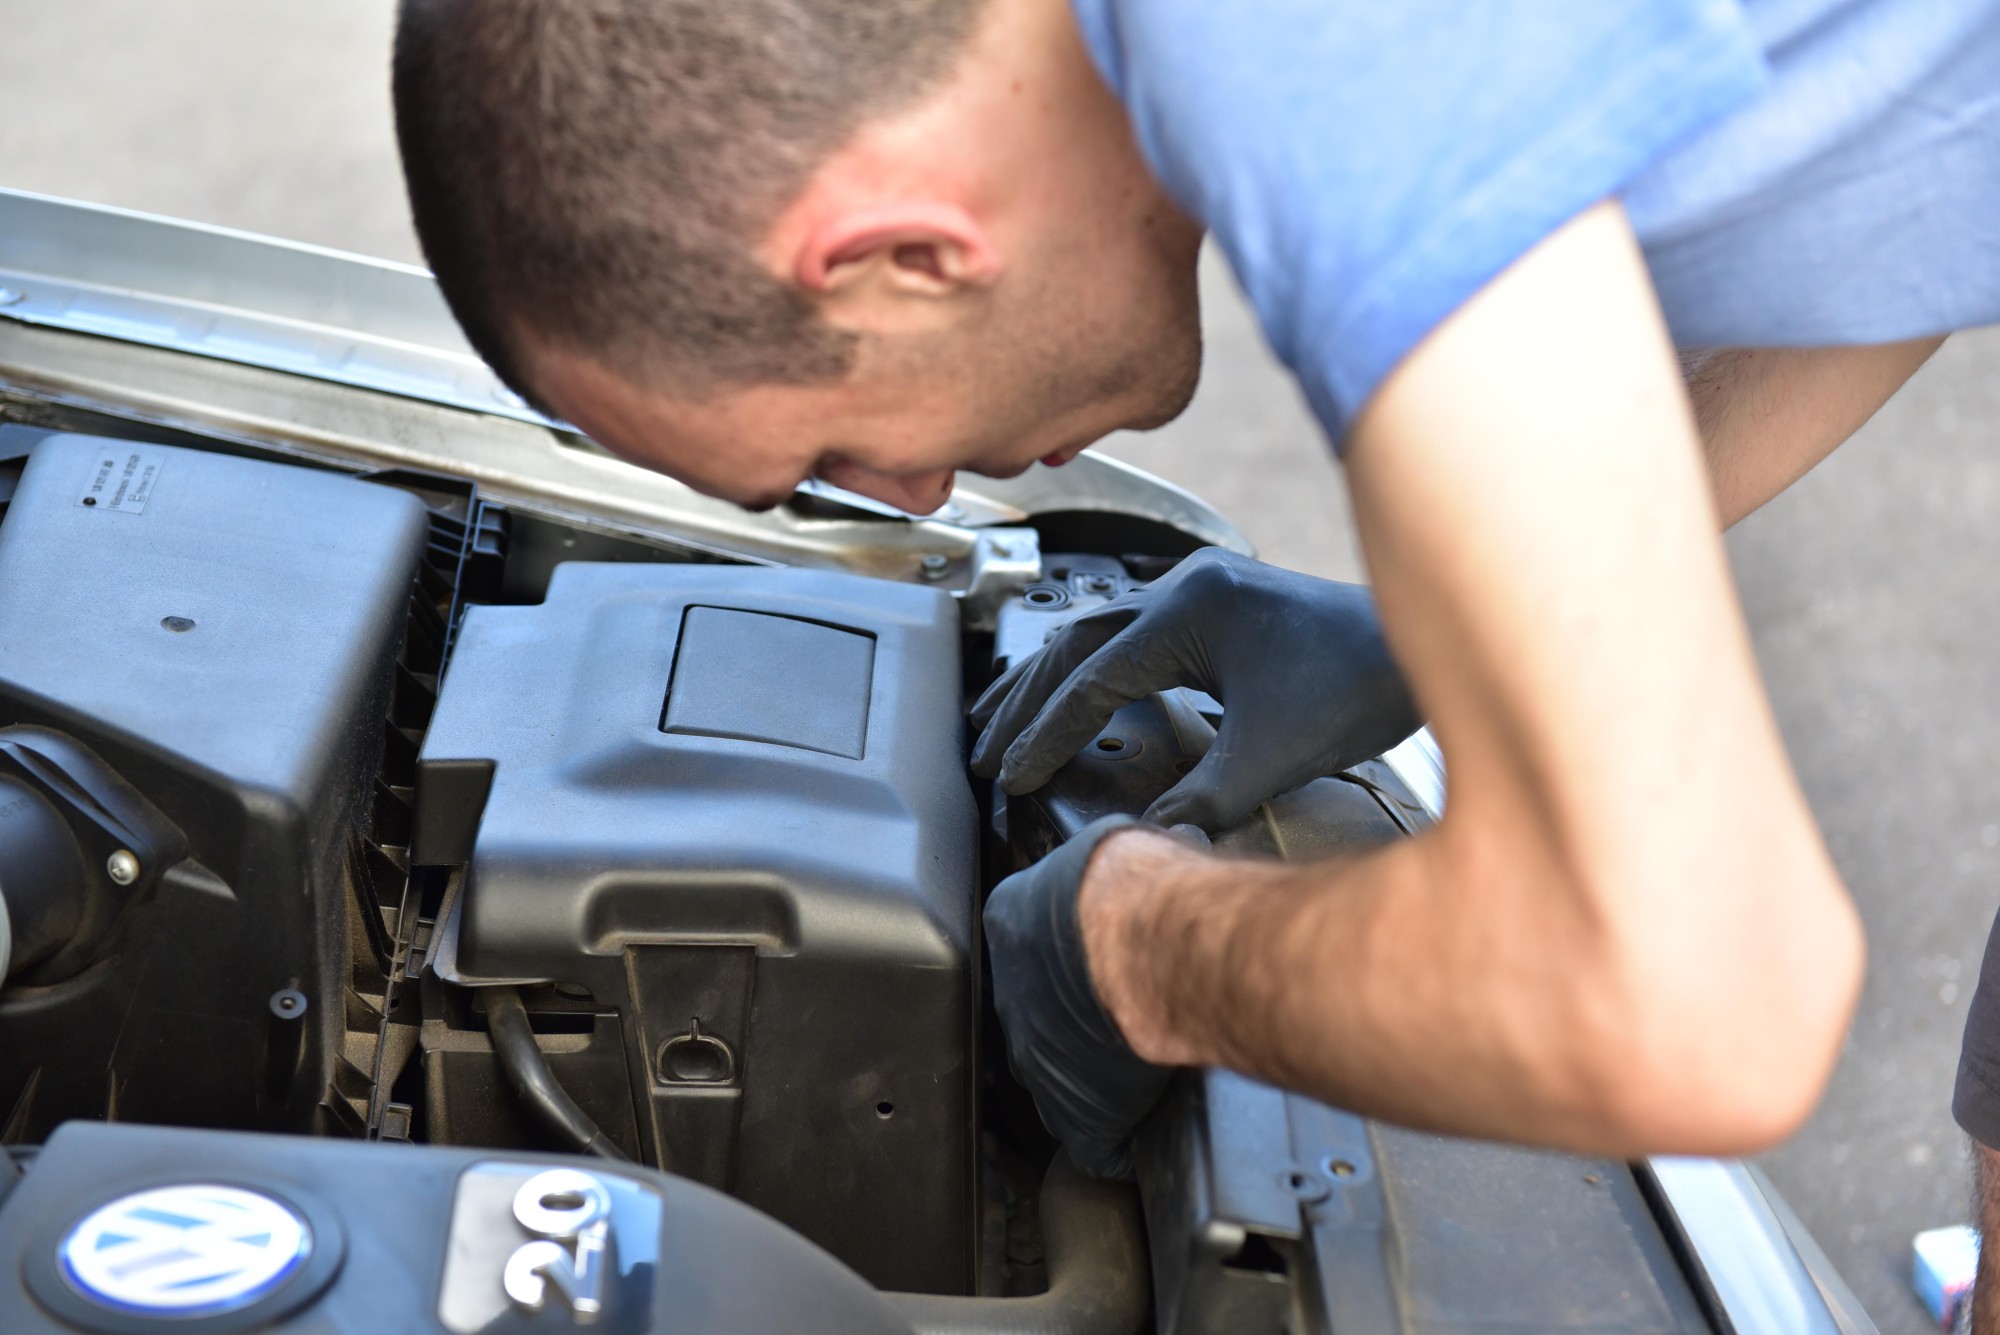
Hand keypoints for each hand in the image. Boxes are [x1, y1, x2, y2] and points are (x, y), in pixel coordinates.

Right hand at [971, 548, 1421, 830]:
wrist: (1419, 652)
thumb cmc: (1358, 688)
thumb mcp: (1271, 757)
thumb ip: (1201, 800)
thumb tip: (1145, 840)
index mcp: (1188, 613)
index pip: (1090, 680)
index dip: (1046, 734)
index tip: (1013, 777)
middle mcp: (1187, 590)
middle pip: (1074, 641)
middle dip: (1025, 700)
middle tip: (983, 749)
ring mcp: (1203, 592)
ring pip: (1097, 628)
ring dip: (1049, 676)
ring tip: (1003, 717)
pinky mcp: (1220, 605)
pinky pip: (1131, 630)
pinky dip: (1092, 664)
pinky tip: (1078, 690)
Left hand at [984, 815, 1175, 1178]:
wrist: (1159, 945)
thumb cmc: (1140, 889)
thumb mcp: (1117, 850)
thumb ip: (1110, 868)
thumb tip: (1144, 857)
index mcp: (1011, 922)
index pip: (1026, 943)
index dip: (1066, 951)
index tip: (1096, 954)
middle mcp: (1010, 995)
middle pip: (1035, 1014)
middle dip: (1072, 1014)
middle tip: (1120, 1011)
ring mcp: (1035, 1058)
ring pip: (1057, 1074)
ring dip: (1090, 1072)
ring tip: (1134, 1069)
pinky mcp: (1076, 1113)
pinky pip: (1092, 1136)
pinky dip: (1114, 1135)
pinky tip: (1138, 1132)